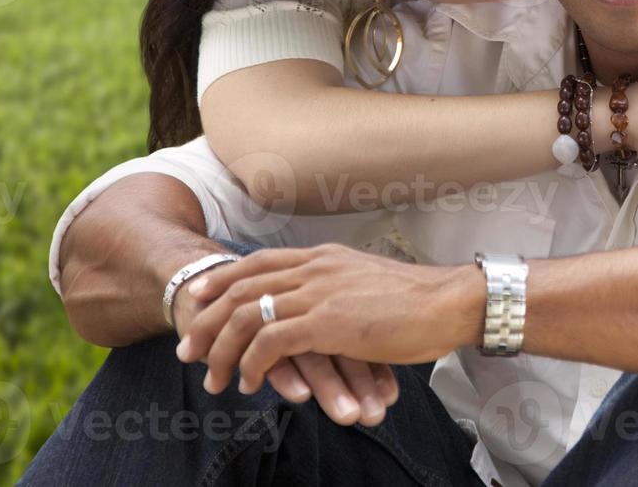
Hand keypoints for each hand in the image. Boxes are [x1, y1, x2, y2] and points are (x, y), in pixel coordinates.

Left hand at [175, 245, 476, 411]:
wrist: (449, 302)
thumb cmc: (417, 301)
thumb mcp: (365, 282)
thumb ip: (335, 288)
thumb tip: (319, 309)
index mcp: (322, 256)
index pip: (257, 262)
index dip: (222, 279)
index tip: (198, 298)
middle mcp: (314, 268)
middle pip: (241, 287)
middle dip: (207, 319)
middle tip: (188, 349)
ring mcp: (319, 292)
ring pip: (248, 315)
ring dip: (223, 349)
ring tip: (213, 377)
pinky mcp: (328, 322)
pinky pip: (272, 341)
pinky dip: (253, 363)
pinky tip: (251, 382)